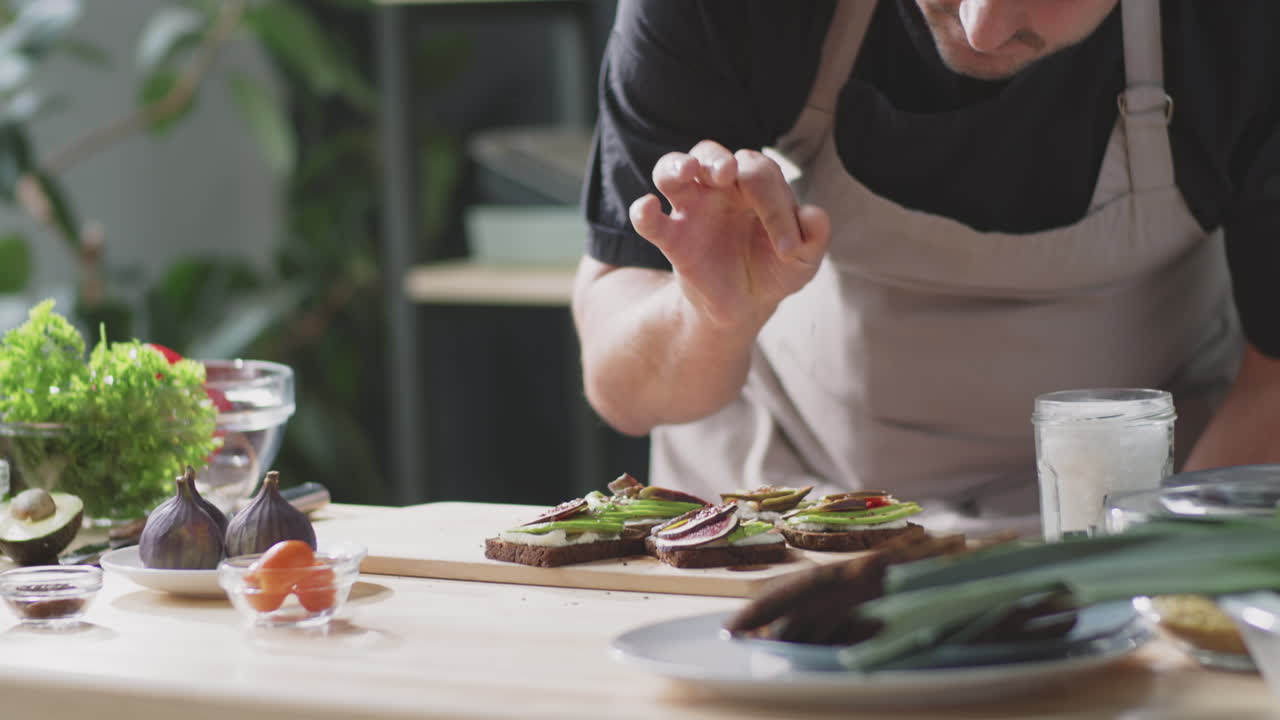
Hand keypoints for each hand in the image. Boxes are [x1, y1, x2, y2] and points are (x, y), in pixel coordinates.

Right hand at [630, 140, 830, 328]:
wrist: (745, 304)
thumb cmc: (775, 269)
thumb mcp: (802, 260)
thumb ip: (813, 238)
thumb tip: (815, 216)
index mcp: (755, 185)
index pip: (759, 174)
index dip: (775, 206)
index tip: (788, 247)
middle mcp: (720, 188)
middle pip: (710, 154)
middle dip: (717, 159)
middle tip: (727, 173)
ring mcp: (692, 209)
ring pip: (671, 169)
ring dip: (676, 165)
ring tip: (687, 171)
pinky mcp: (671, 238)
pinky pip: (649, 219)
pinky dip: (643, 211)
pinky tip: (647, 208)